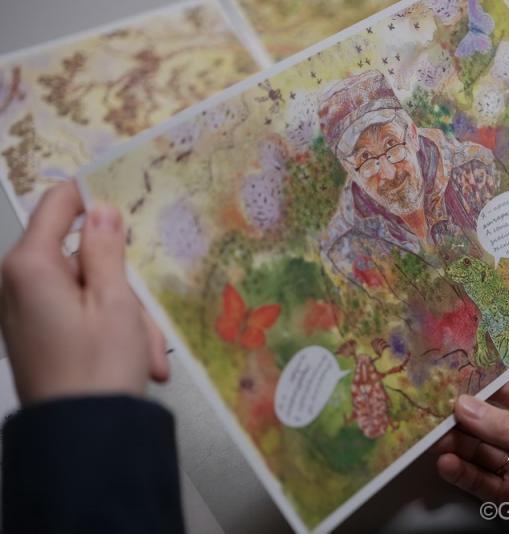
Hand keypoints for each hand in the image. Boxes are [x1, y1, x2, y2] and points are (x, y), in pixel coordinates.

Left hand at [0, 181, 168, 404]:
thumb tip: (103, 210)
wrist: (82, 438)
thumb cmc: (99, 368)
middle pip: (81, 258)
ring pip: (87, 290)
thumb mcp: (116, 301)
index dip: (93, 197)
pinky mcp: (35, 334)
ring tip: (146, 355)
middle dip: (124, 285)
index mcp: (30, 266)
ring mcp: (25, 311)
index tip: (128, 201)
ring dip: (124, 315)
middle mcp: (17, 284)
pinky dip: (109, 331)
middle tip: (148, 324)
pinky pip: (78, 315)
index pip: (58, 205)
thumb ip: (107, 249)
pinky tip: (136, 360)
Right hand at [434, 375, 508, 511]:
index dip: (486, 389)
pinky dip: (465, 474)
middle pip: (496, 424)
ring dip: (461, 447)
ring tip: (437, 442)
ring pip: (487, 454)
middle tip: (437, 417)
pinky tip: (450, 465)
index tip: (454, 385)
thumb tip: (471, 407)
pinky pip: (486, 483)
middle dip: (467, 421)